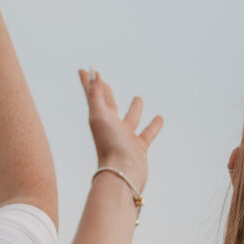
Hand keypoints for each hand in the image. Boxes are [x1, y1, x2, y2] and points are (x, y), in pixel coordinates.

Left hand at [79, 68, 162, 191]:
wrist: (121, 174)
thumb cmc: (109, 145)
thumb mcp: (100, 115)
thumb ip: (96, 94)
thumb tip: (91, 70)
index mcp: (99, 117)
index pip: (93, 95)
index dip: (88, 82)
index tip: (83, 69)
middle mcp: (110, 127)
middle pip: (107, 105)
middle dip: (105, 94)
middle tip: (104, 83)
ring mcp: (124, 137)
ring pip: (130, 118)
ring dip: (133, 108)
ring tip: (138, 98)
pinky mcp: (139, 148)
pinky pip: (147, 133)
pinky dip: (154, 126)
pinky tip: (160, 118)